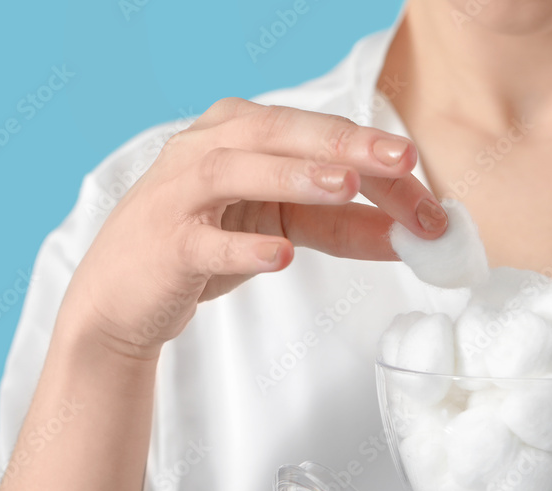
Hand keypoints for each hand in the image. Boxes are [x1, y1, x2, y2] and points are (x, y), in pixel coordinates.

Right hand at [60, 98, 446, 358]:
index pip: (317, 137)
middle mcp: (207, 149)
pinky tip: (281, 256)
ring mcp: (180, 194)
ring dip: (294, 176)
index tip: (427, 195)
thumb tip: (411, 234)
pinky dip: (244, 247)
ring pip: (236, 170)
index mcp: (241, 134)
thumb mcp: (281, 228)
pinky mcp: (164, 244)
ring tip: (345, 186)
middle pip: (279, 134)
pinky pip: (205, 242)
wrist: (124, 296)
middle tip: (401, 160)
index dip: (376, 161)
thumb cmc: (204, 247)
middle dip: (344, 144)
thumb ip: (343, 226)